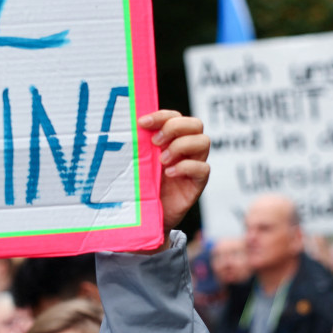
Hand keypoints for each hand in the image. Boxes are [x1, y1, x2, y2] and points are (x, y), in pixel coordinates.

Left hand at [138, 110, 209, 239]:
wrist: (146, 215)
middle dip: (174, 128)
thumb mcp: (138, 161)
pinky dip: (186, 167)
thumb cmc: (141, 185)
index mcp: (171, 139)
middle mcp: (186, 148)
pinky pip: (203, 168)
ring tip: (162, 161)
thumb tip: (129, 126)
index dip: (161, 116)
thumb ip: (139, 145)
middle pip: (195, 124)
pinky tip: (170, 173)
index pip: (175, 117)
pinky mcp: (198, 182)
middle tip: (155, 142)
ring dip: (181, 146)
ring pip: (204, 141)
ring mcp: (194, 164)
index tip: (142, 123)